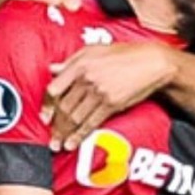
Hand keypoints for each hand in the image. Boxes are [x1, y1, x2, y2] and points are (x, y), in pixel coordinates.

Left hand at [43, 43, 176, 150]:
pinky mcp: (111, 103)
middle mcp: (87, 78)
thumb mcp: (94, 50)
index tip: (44, 117)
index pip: (54, 88)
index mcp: (79, 64)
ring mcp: (99, 92)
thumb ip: (71, 61)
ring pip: (75, 117)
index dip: (46, 106)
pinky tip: (73, 143)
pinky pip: (91, 123)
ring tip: (58, 144)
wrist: (151, 62)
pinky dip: (80, 135)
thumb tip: (52, 69)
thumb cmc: (124, 54)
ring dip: (64, 133)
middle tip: (50, 138)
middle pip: (63, 107)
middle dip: (55, 126)